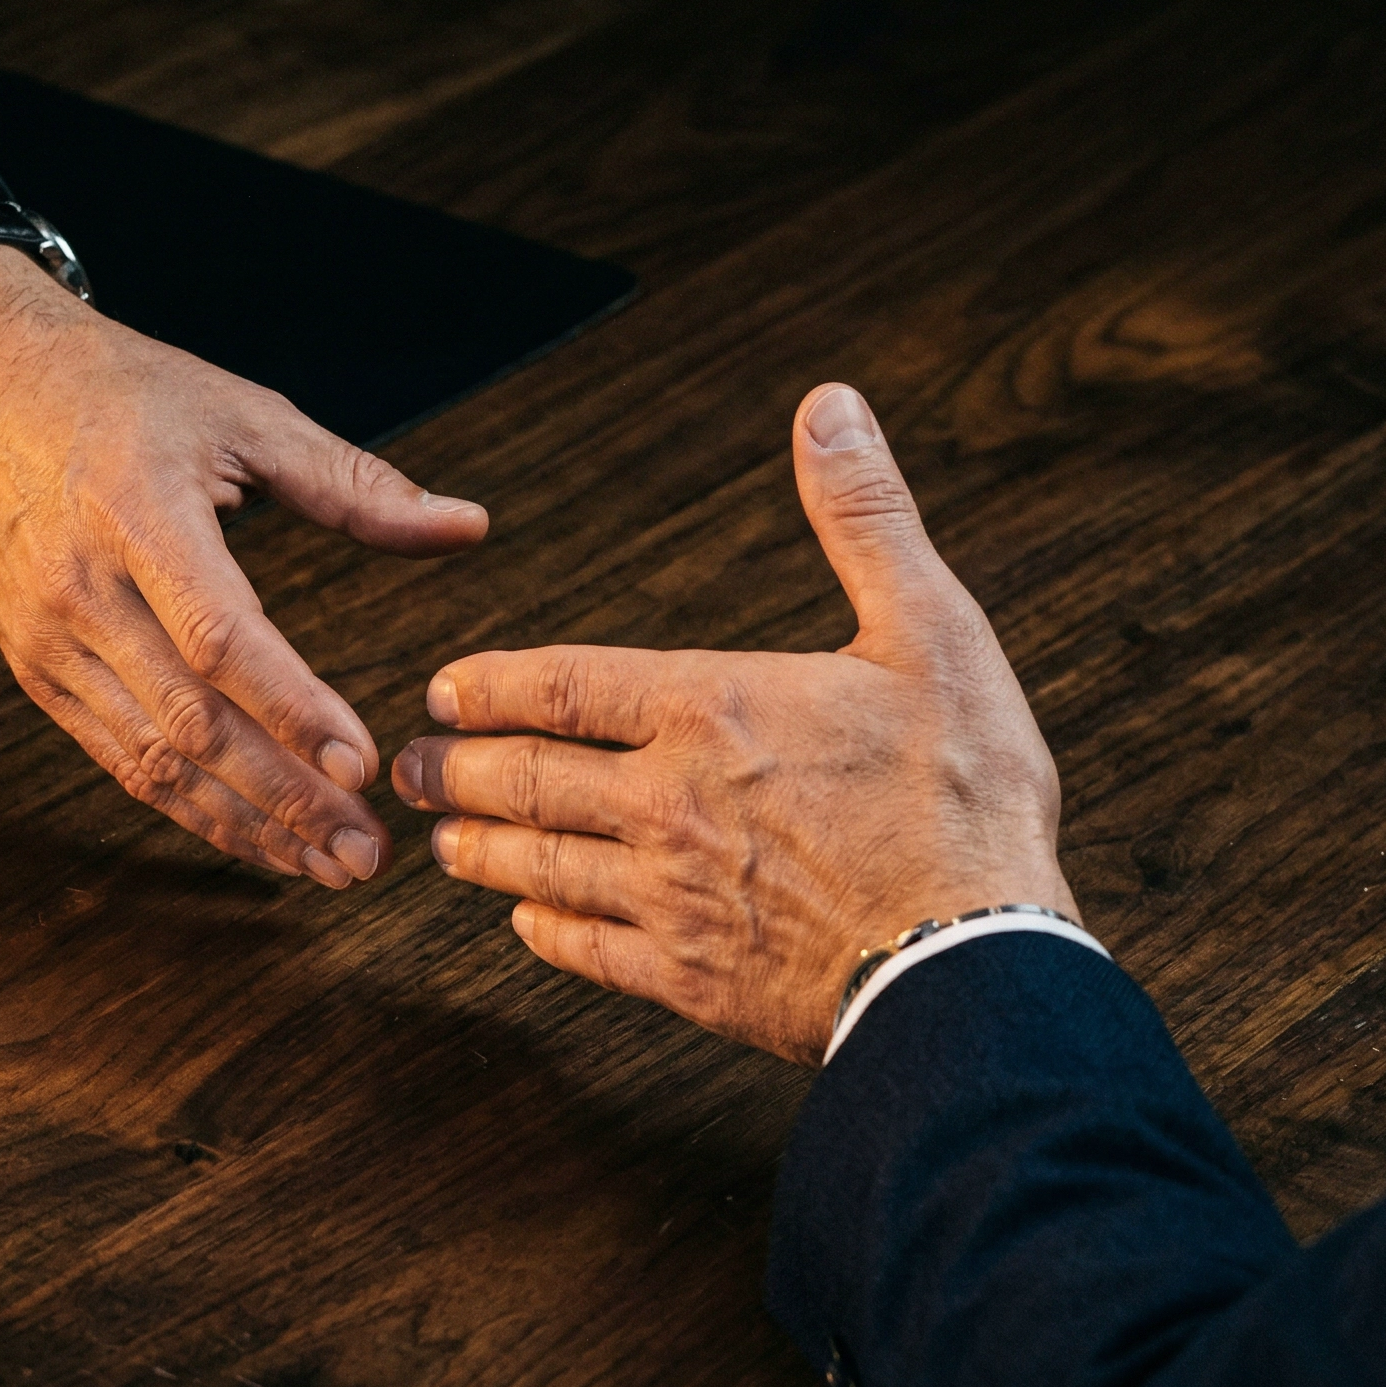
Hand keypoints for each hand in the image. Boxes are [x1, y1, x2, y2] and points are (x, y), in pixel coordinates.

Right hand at [0, 245, 487, 885]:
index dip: (292, 710)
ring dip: (243, 824)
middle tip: (365, 852)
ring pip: (150, 760)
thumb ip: (356, 483)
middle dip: (285, 799)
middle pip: (190, 721)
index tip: (362, 766)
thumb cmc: (112, 390)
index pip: (220, 636)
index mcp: (137, 510)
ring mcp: (47, 638)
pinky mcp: (33, 670)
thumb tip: (467, 527)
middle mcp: (81, 587)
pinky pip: (115, 758)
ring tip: (324, 863)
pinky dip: (188, 807)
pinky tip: (253, 834)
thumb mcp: (241, 413)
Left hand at [391, 384, 1074, 1061]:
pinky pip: (586, 951)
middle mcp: (667, 799)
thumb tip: (829, 408)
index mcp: (710, 708)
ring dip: (480, 851)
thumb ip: (864, 518)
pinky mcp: (688, 978)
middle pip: (524, 779)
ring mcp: (669, 894)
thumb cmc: (965, 798)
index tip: (444, 692)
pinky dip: (544, 932)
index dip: (489, 687)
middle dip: (456, 771)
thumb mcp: (933, 631)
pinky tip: (528, 923)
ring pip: (538, 866)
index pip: (561, 686)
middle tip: (410, 768)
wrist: (974, 962)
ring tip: (443, 842)